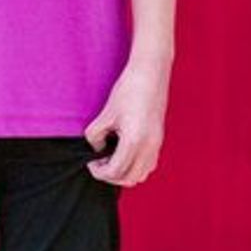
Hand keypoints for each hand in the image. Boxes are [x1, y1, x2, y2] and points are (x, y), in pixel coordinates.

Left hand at [84, 57, 171, 187]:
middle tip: (99, 162)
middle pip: (129, 178)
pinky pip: (149, 163)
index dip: (99, 171)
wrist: (151, 72)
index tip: (91, 162)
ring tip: (112, 157)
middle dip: (111, 175)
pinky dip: (136, 165)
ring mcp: (157, 143)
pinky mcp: (159, 138)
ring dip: (125, 172)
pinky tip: (124, 151)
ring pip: (141, 174)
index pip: (115, 171)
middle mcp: (149, 146)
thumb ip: (96, 135)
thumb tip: (96, 148)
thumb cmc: (129, 89)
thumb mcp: (106, 113)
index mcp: (134, 140)